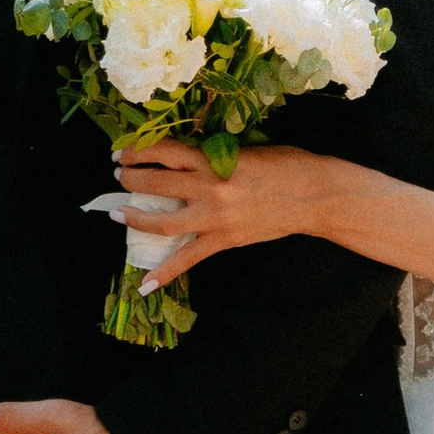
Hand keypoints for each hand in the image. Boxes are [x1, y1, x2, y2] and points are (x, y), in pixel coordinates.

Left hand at [109, 137, 329, 290]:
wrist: (315, 195)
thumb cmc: (288, 164)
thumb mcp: (246, 148)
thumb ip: (215, 154)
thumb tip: (189, 156)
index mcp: (214, 158)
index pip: (164, 151)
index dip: (138, 150)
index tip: (124, 151)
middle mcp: (208, 186)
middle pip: (155, 183)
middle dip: (131, 179)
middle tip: (119, 176)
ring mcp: (215, 217)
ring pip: (162, 222)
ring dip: (135, 218)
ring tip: (119, 214)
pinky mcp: (224, 240)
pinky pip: (188, 259)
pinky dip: (165, 273)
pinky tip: (144, 285)